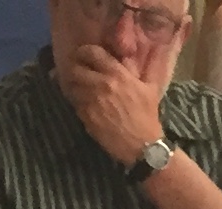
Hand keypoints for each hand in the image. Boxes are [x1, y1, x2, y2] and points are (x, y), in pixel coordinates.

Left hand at [61, 39, 167, 163]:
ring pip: (72, 86)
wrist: (143, 145)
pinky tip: (83, 104)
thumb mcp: (149, 88)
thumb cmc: (147, 115)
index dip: (84, 52)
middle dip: (75, 69)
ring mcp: (91, 100)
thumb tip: (148, 50)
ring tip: (78, 88)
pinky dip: (76, 102)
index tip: (84, 55)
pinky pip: (74, 103)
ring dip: (73, 86)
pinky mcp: (86, 116)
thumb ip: (145, 68)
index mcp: (117, 74)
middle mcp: (101, 84)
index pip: (91, 52)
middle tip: (78, 73)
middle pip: (76, 68)